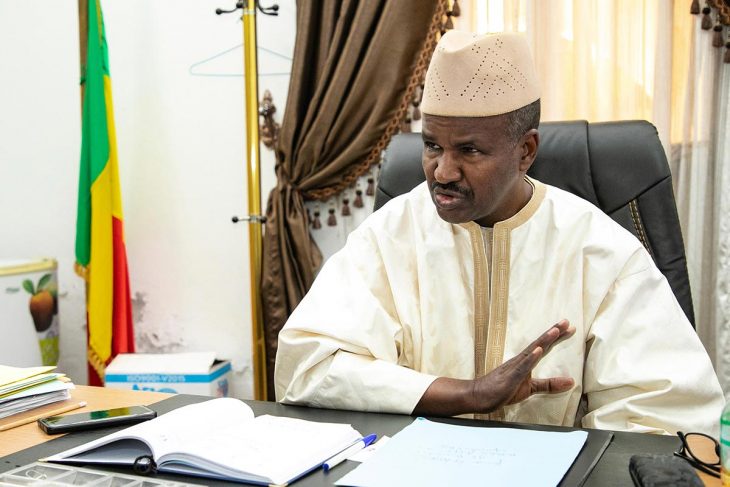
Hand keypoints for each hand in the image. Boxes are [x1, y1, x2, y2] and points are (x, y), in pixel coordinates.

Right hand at [413, 320, 575, 416]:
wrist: (479, 396)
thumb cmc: (503, 390)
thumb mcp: (530, 389)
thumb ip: (549, 385)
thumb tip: (571, 382)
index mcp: (526, 362)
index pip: (543, 347)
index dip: (556, 337)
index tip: (569, 327)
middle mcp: (521, 360)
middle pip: (539, 344)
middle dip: (553, 332)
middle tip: (566, 321)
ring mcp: (514, 367)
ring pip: (531, 351)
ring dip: (543, 340)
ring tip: (555, 331)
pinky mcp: (510, 377)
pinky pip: (522, 367)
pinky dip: (531, 358)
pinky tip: (538, 350)